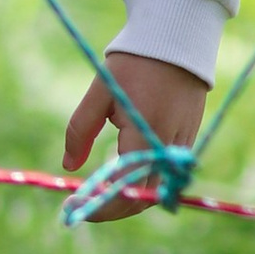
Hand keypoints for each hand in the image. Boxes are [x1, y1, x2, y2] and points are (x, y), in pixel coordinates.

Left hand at [62, 54, 209, 220]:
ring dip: (124, 200)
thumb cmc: (133, 65)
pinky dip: (139, 185)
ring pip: (154, 191)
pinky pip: (163, 176)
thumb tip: (68, 167)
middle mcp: (168, 150)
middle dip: (109, 209)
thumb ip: (80, 129)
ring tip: (91, 195)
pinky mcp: (186, 143)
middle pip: (142, 200)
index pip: (124, 190)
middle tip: (77, 206)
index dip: (97, 206)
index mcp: (145, 137)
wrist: (176, 44)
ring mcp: (181, 149)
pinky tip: (115, 180)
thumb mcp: (100, 93)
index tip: (70, 208)